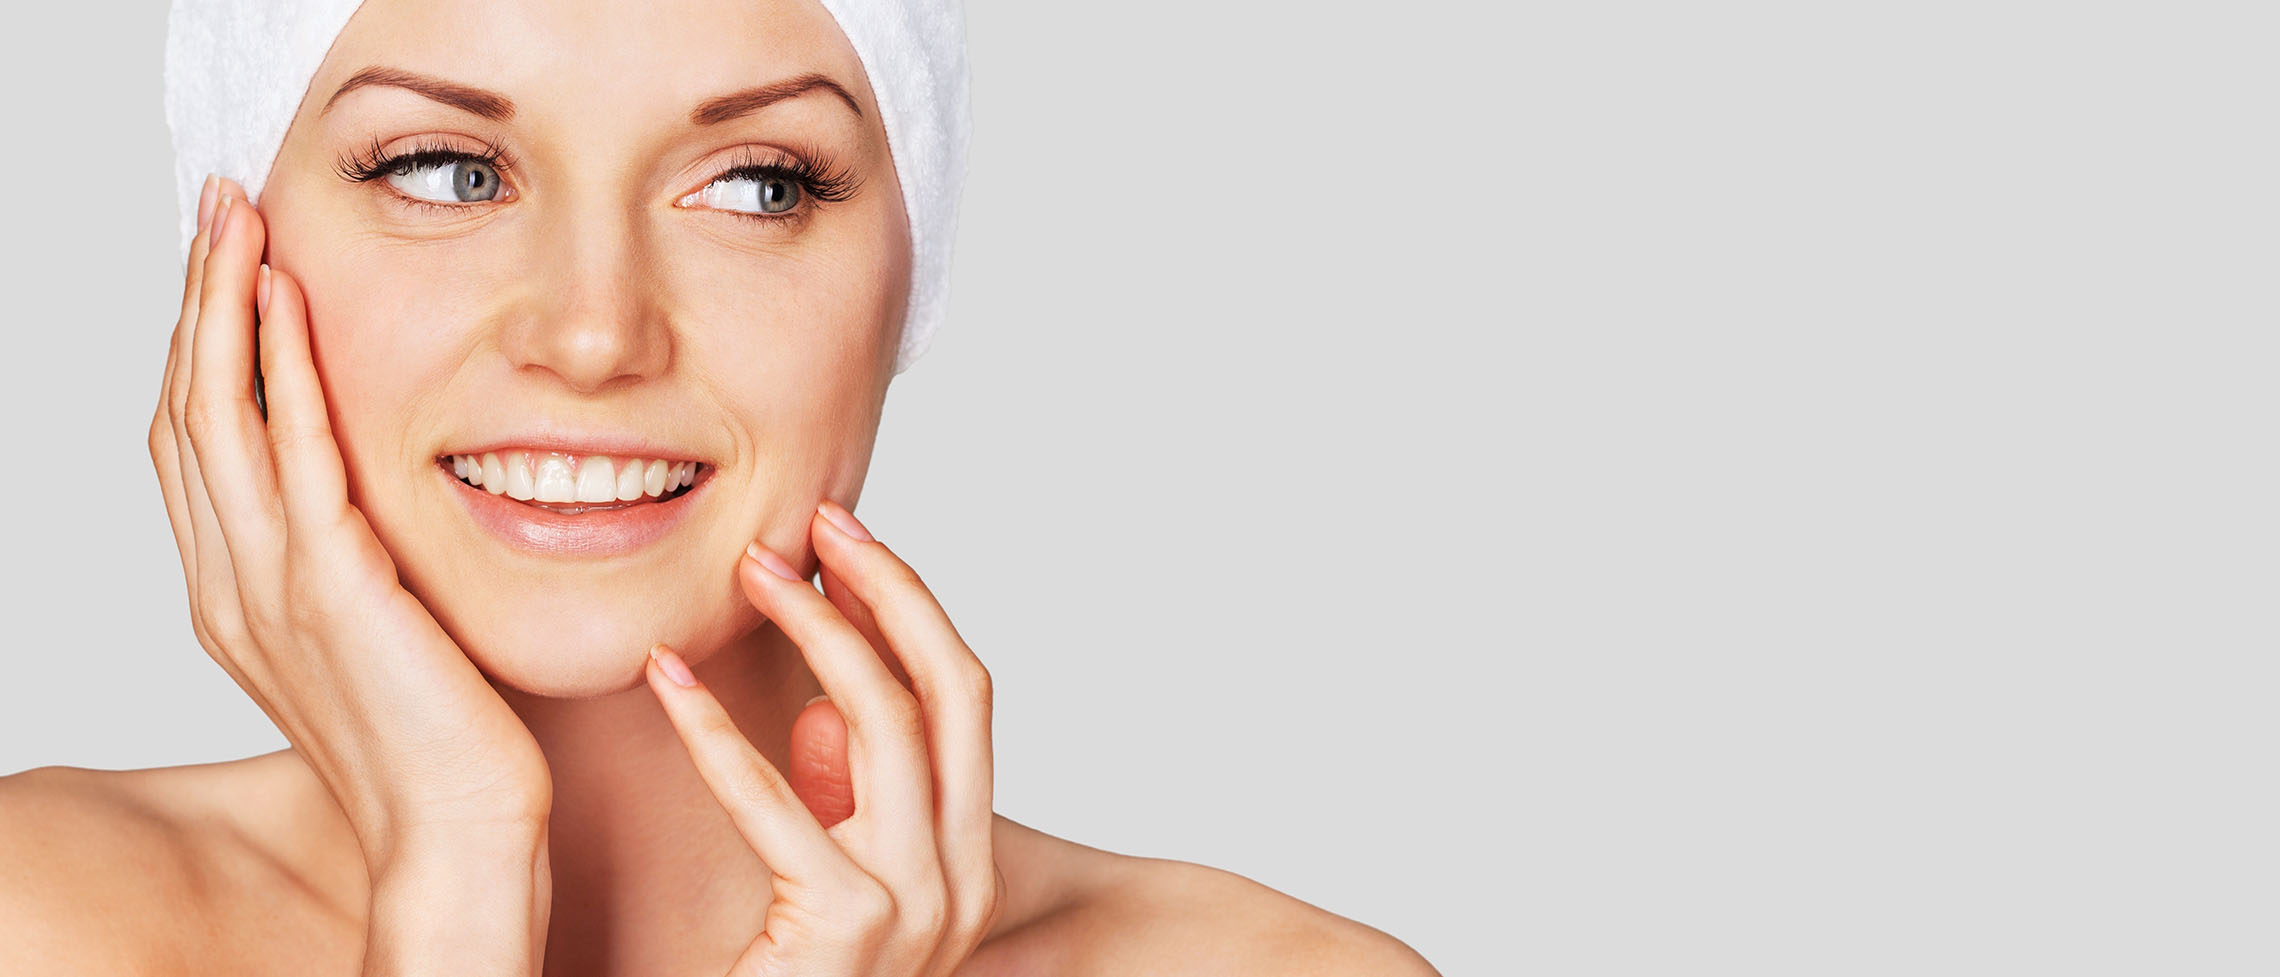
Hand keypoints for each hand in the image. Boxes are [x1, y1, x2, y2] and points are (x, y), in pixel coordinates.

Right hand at [149, 176, 551, 861]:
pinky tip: (286, 300)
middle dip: (195, 301)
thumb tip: (373, 503)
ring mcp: (271, 586)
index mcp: (238, 593)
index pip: (195, 442)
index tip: (223, 263)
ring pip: (214, 417)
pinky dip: (280, 369)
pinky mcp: (331, 589)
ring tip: (233, 218)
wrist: (457, 829)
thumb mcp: (380, 628)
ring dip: (221, 307)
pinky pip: (291, 456)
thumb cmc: (440, 741)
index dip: (200, 344)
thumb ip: (355, 561)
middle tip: (214, 207)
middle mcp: (232, 583)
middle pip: (184, 412)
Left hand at [645, 503, 1001, 976]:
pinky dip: (717, 733)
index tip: (848, 537)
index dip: (912, 606)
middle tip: (813, 521)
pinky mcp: (849, 930)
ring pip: (888, 723)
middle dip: (887, 589)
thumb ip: (846, 807)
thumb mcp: (836, 890)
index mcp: (967, 858)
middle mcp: (962, 879)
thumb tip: (827, 716)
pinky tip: (663, 682)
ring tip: (746, 576)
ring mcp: (918, 907)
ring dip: (816, 630)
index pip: (966, 697)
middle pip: (952, 690)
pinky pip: (780, 803)